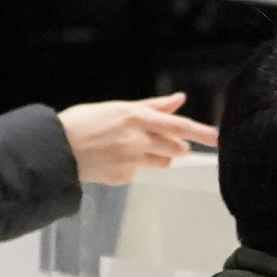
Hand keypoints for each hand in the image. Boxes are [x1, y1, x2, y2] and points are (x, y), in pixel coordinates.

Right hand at [61, 92, 216, 185]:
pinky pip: (139, 172)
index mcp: (136, 117)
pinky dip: (133, 166)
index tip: (220, 137)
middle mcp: (137, 139)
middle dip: (176, 145)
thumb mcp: (118, 107)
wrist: (56, 149)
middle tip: (159, 140)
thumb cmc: (85, 122)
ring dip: (158, 156)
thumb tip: (179, 99)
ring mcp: (131, 160)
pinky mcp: (123, 177)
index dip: (202, 132)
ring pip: (162, 162)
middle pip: (175, 147)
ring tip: (132, 147)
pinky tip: (113, 159)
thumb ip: (152, 106)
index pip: (179, 125)